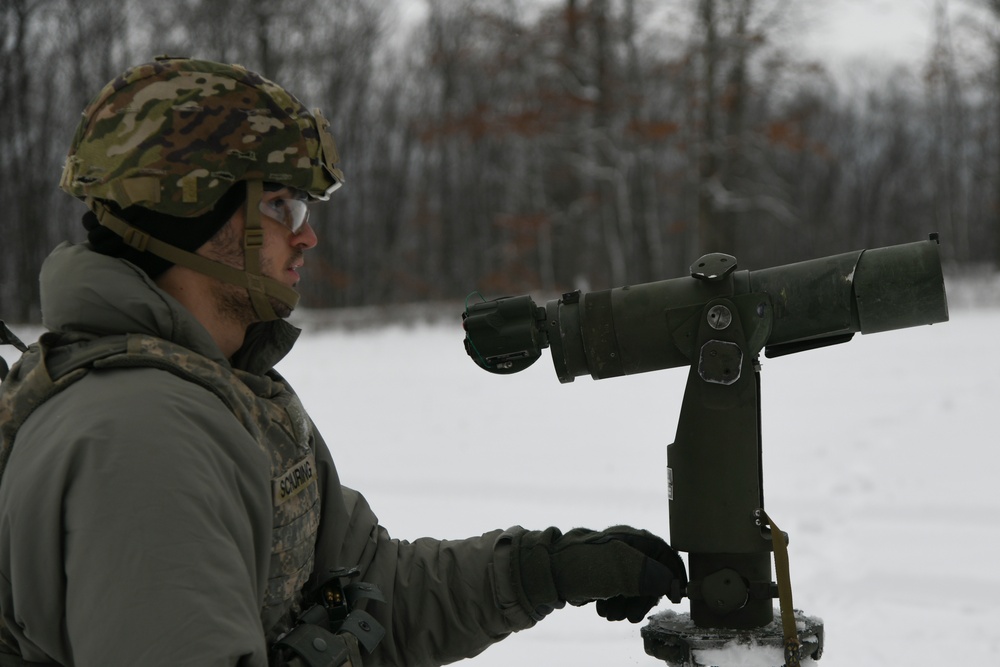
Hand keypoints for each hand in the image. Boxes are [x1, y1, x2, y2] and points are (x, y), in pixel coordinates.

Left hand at [511, 526, 686, 622]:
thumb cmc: (582, 566)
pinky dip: (613, 603)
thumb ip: (651, 576)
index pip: (665, 553)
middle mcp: (624, 546)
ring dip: (627, 605)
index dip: (674, 576)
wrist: (542, 573)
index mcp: (632, 537)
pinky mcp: (598, 575)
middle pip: (651, 575)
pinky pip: (616, 592)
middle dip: (644, 599)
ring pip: (633, 587)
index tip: (676, 597)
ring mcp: (610, 561)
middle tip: (633, 616)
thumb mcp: (622, 570)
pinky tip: (601, 609)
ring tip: (611, 613)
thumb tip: (671, 584)